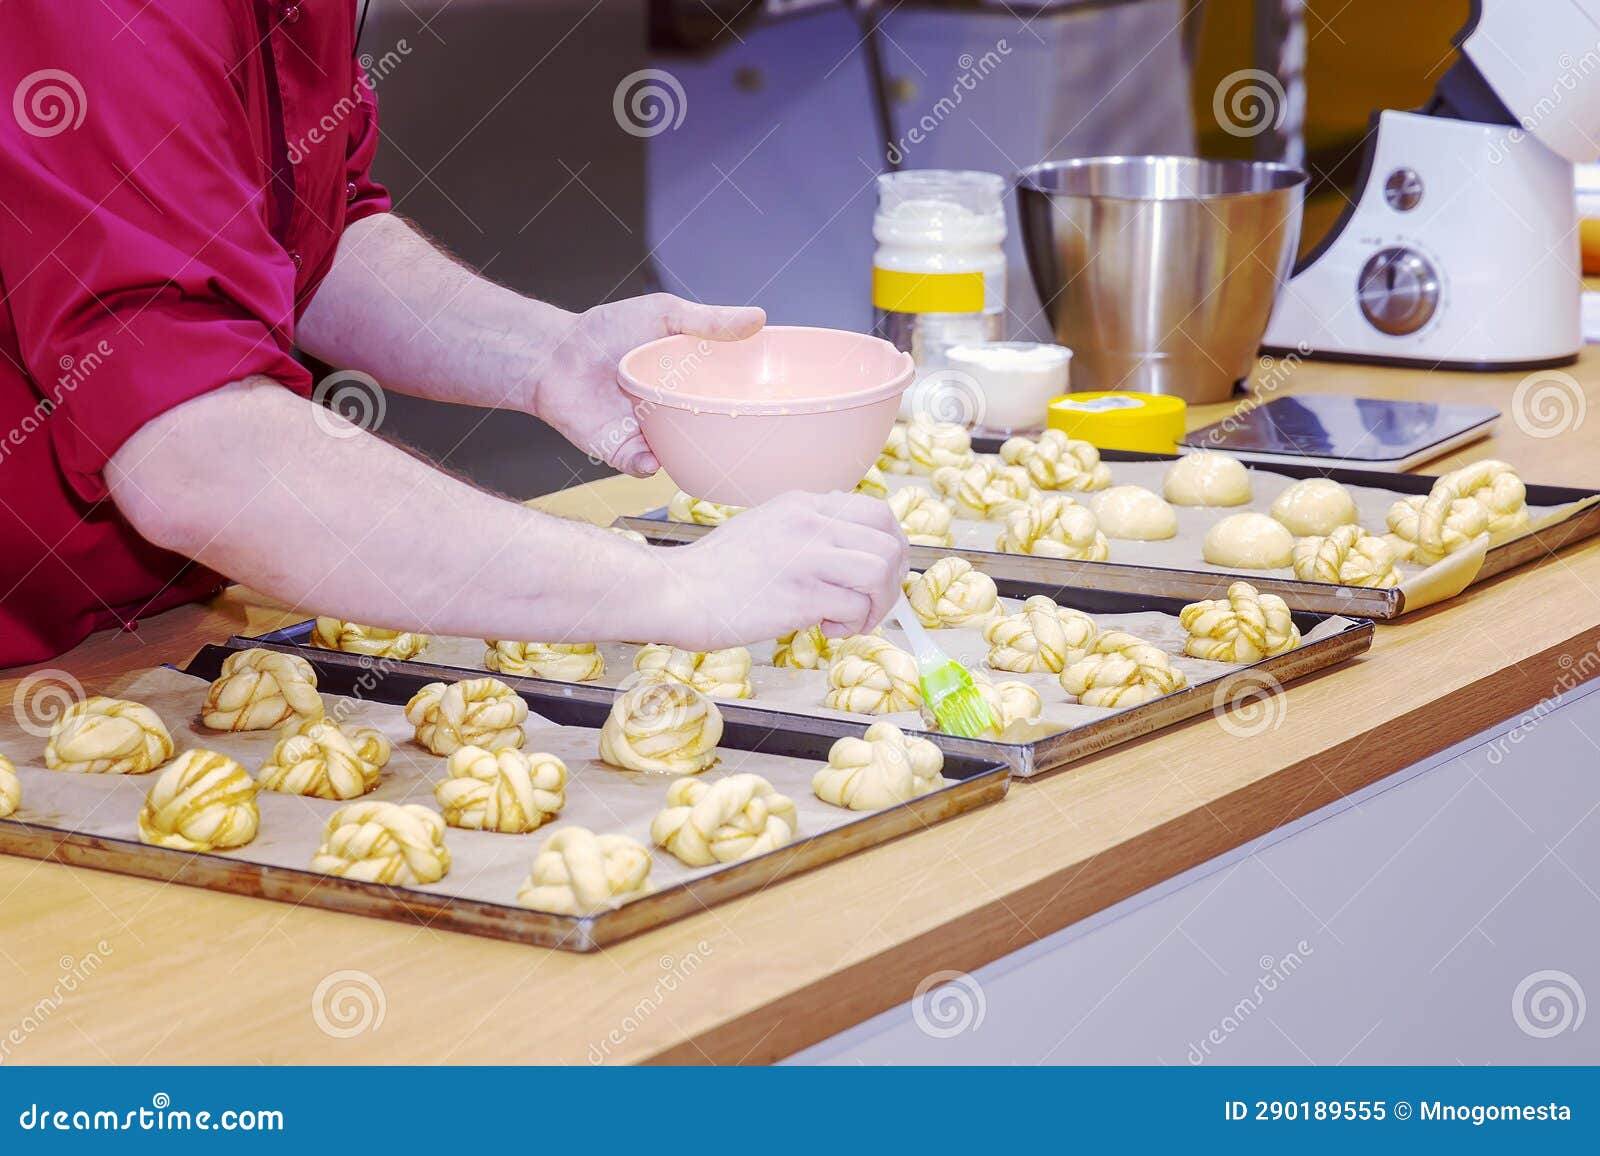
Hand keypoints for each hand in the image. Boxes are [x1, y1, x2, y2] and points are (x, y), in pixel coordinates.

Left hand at [537, 292, 764, 475]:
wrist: (553, 355)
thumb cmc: (605, 331)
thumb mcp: (665, 314)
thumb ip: (710, 320)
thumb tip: (759, 318)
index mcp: (692, 382)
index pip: (731, 397)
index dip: (753, 403)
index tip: (779, 403)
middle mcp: (676, 412)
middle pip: (713, 432)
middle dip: (733, 439)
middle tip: (754, 438)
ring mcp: (652, 434)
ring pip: (682, 455)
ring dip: (693, 457)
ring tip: (708, 452)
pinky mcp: (623, 451)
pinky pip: (644, 467)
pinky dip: (650, 465)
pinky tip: (653, 456)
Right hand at [655, 491, 909, 649]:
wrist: (674, 590)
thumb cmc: (713, 571)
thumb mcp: (765, 527)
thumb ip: (806, 529)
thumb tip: (848, 548)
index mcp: (803, 504)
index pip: (877, 512)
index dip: (890, 548)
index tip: (877, 575)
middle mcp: (810, 522)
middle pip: (890, 540)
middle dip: (891, 580)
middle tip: (869, 603)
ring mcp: (807, 556)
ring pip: (881, 571)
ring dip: (876, 604)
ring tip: (849, 619)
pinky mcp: (801, 595)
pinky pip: (856, 607)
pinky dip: (851, 625)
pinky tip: (825, 629)